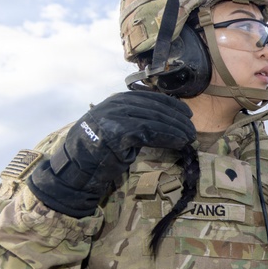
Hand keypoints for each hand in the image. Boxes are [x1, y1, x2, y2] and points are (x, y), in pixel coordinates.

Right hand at [27, 91, 194, 216]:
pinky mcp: (118, 132)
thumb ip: (134, 120)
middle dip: (177, 117)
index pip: (149, 98)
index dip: (170, 105)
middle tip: (192, 128)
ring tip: (190, 137)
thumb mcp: (117, 129)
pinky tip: (180, 142)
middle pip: (154, 107)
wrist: (76, 170)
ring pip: (155, 118)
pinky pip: (151, 131)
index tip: (187, 113)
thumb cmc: (98, 154)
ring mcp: (115, 117)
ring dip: (176, 128)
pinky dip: (169, 136)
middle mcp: (114, 105)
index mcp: (115, 101)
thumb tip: (164, 120)